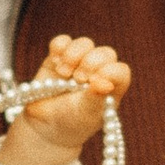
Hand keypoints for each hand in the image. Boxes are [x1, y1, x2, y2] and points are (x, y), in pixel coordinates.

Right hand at [0, 32, 129, 164]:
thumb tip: (107, 84)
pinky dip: (59, 48)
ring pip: (85, 43)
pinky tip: (55, 62)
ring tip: (63, 73)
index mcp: (112, 87)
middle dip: (91, 63)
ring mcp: (79, 62)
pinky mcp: (59, 57)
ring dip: (74, 55)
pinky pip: (63, 41)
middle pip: (105, 53)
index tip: (94, 83)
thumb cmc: (72, 122)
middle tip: (78, 79)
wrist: (45, 123)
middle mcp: (99, 71)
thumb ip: (95, 98)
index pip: (120, 70)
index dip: (110, 72)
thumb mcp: (85, 114)